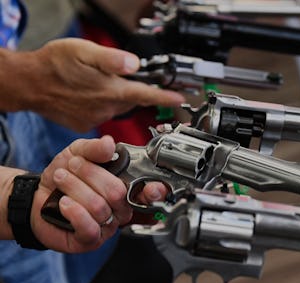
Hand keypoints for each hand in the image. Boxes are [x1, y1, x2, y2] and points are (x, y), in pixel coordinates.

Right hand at [2, 38, 184, 131]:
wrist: (30, 84)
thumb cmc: (55, 65)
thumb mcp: (85, 51)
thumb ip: (112, 60)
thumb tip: (134, 65)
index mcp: (110, 90)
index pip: (146, 95)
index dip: (165, 98)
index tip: (180, 100)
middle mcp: (106, 108)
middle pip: (131, 100)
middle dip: (132, 91)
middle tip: (117, 77)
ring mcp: (96, 118)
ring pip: (116, 107)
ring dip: (113, 96)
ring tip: (96, 83)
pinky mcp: (85, 124)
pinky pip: (102, 114)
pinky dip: (100, 104)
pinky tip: (86, 95)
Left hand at [30, 136, 167, 252]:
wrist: (39, 195)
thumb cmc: (65, 174)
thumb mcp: (78, 153)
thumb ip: (94, 148)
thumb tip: (110, 144)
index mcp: (125, 185)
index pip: (150, 192)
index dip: (155, 191)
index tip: (152, 187)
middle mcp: (121, 208)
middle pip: (118, 193)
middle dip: (91, 174)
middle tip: (73, 165)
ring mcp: (107, 225)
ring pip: (100, 207)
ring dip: (75, 187)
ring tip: (61, 178)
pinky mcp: (90, 239)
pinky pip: (89, 228)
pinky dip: (74, 211)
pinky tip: (63, 202)